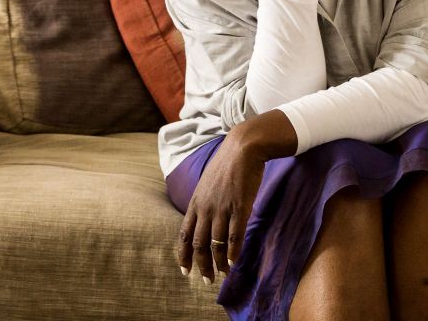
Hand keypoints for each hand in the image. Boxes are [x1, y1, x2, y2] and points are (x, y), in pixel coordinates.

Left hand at [177, 128, 265, 281]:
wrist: (243, 146)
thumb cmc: (227, 163)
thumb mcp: (207, 182)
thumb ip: (204, 201)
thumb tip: (204, 218)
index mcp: (195, 202)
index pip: (184, 234)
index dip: (183, 255)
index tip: (185, 270)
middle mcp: (206, 208)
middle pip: (199, 244)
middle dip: (201, 265)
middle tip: (207, 280)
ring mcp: (222, 208)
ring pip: (216, 244)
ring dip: (218, 263)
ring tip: (222, 274)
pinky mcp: (239, 207)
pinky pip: (234, 236)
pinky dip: (233, 252)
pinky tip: (234, 262)